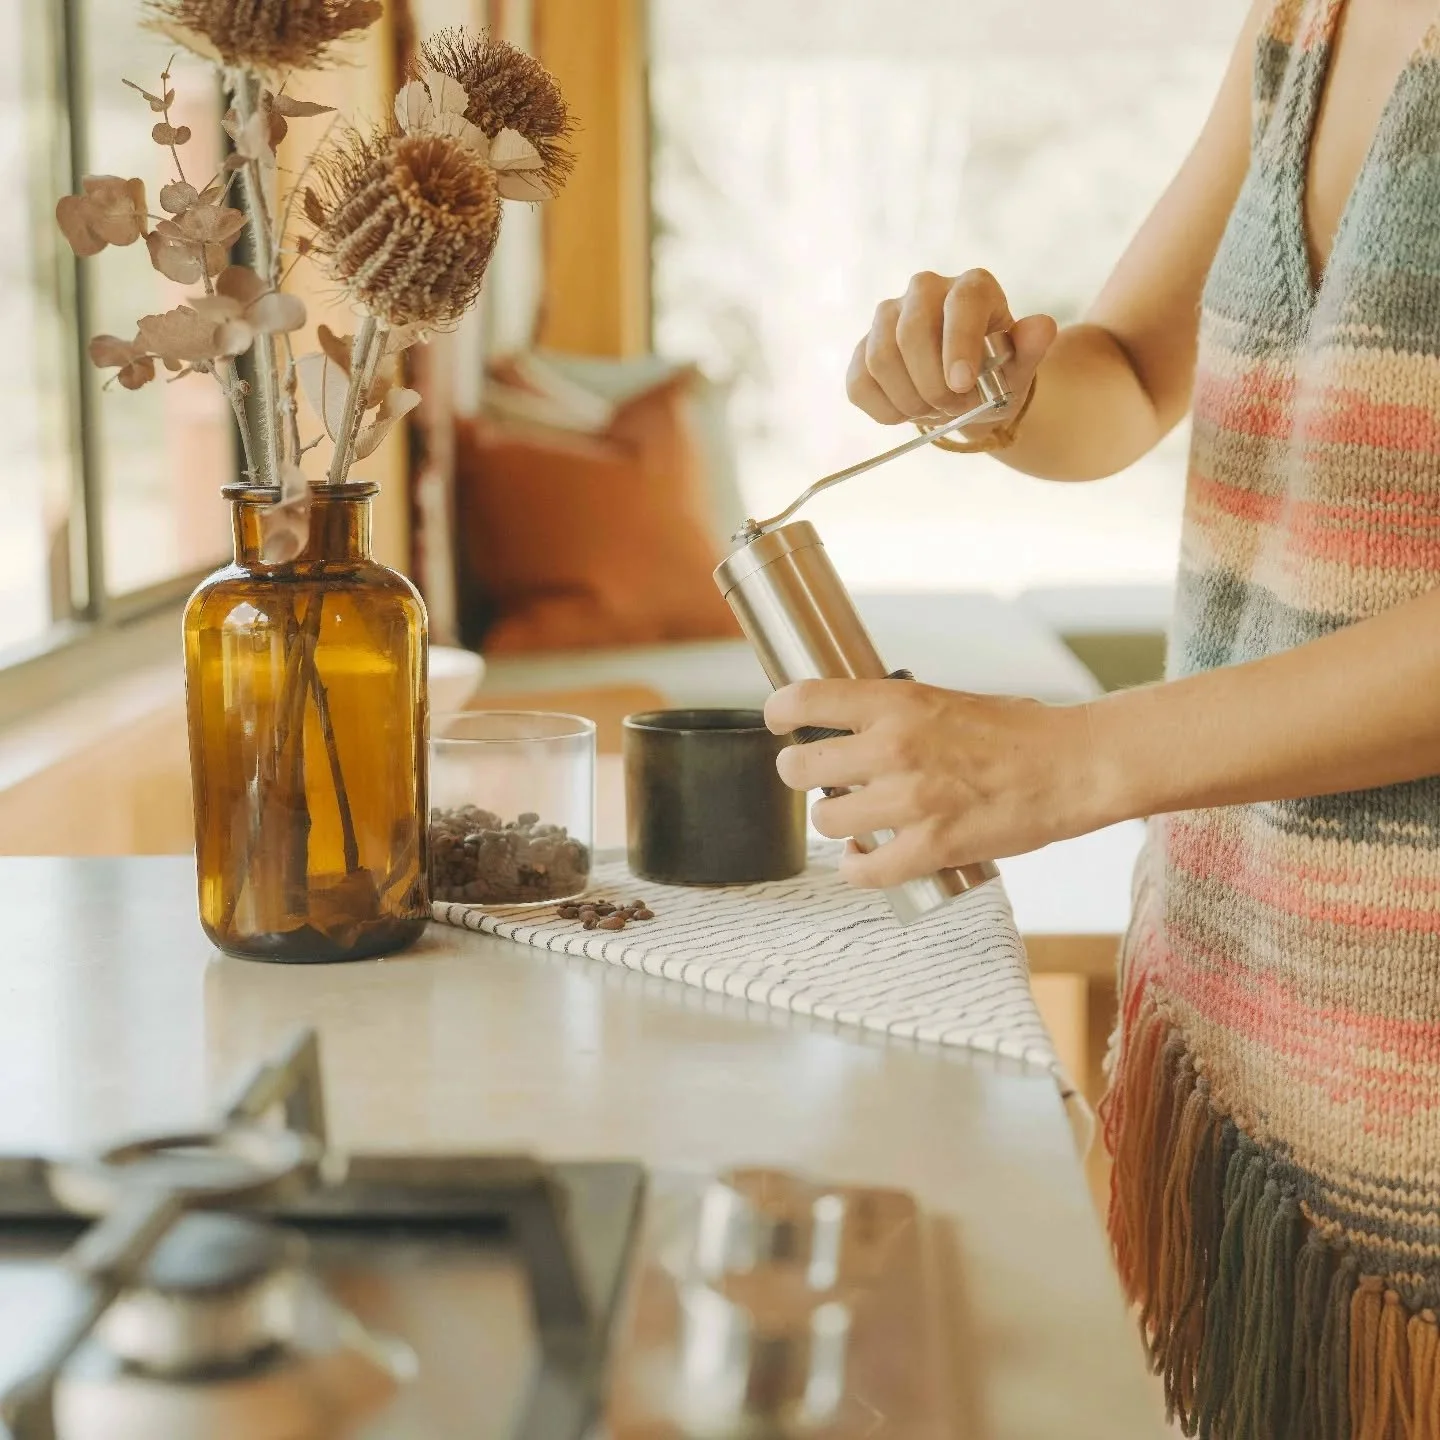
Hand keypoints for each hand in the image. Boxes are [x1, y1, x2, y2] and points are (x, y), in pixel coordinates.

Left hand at [765, 679, 1111, 888]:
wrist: (1073, 766)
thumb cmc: (1018, 731)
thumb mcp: (944, 700)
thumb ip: (895, 713)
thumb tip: (851, 726)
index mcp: (897, 702)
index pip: (805, 700)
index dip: (780, 712)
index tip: (780, 722)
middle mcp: (894, 747)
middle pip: (799, 768)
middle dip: (800, 775)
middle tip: (817, 779)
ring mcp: (910, 801)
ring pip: (826, 822)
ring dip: (833, 823)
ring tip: (851, 820)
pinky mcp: (931, 846)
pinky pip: (864, 871)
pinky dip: (856, 870)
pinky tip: (862, 860)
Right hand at [847, 268, 1056, 429]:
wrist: (968, 393)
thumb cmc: (996, 375)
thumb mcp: (1020, 368)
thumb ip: (1031, 348)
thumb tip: (1042, 327)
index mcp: (972, 287)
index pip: (961, 303)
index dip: (958, 343)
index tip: (962, 385)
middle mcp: (925, 290)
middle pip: (911, 330)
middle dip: (931, 383)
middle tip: (952, 409)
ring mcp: (888, 317)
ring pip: (881, 357)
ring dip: (909, 399)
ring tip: (934, 411)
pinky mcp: (863, 349)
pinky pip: (860, 382)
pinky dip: (884, 410)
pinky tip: (907, 413)